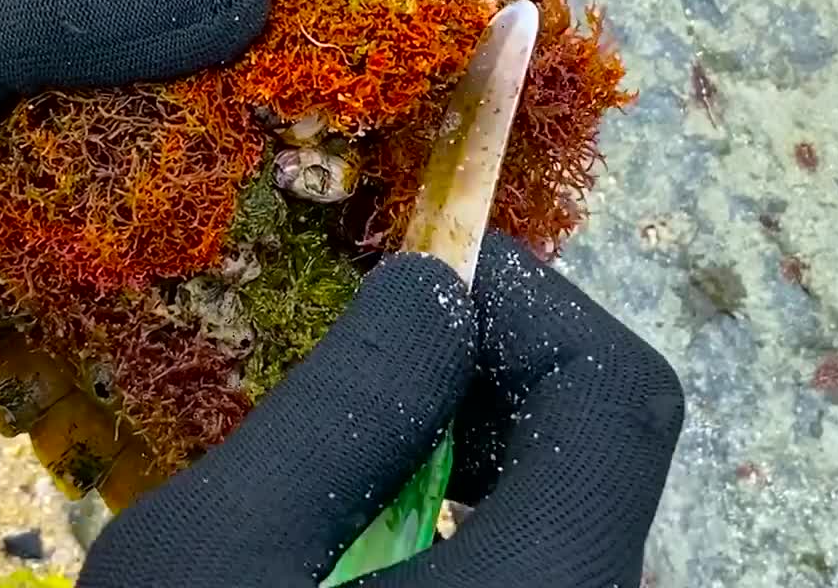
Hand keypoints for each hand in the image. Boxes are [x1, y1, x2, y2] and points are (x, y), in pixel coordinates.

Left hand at [0, 0, 270, 438]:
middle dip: (225, 44)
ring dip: (207, 145)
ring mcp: (20, 126)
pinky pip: (117, 211)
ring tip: (312, 154)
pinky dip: (168, 226)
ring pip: (140, 120)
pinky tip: (246, 237)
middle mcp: (7, 29)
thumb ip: (81, 6)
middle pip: (144, 17)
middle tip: (333, 64)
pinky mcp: (29, 219)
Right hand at [78, 233, 683, 586]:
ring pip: (571, 503)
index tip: (424, 277)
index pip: (619, 398)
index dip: (533, 304)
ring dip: (478, 438)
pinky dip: (475, 508)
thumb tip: (436, 287)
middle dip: (494, 369)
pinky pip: (539, 560)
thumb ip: (346, 405)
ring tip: (362, 454)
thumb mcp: (217, 554)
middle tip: (375, 362)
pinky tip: (380, 532)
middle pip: (604, 447)